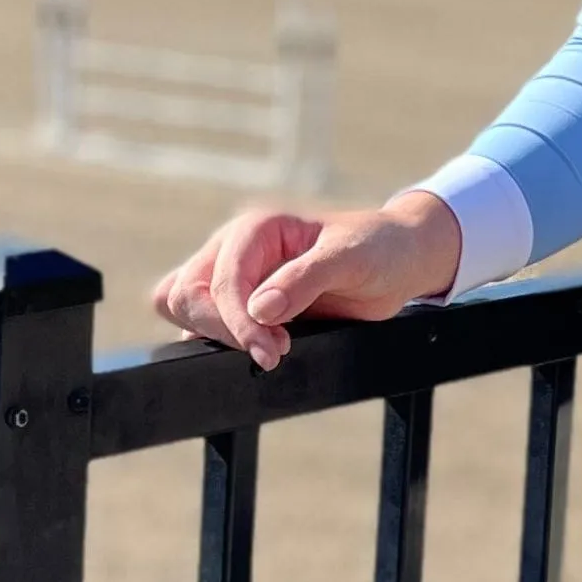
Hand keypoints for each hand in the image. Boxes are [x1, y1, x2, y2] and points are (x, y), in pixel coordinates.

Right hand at [148, 191, 463, 370]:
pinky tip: (258, 349)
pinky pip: (203, 322)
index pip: (221, 281)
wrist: (400, 260)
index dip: (238, 322)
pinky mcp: (241, 302)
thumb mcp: (351, 257)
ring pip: (181, 305)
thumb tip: (260, 309)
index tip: (271, 351)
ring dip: (213, 334)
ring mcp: (234, 275)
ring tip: (268, 349)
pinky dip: (218, 340)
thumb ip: (305, 279)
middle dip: (220, 330)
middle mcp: (236, 248)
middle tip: (271, 353)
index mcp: (257, 228)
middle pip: (185, 293)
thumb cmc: (379, 248)